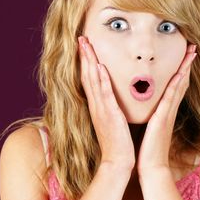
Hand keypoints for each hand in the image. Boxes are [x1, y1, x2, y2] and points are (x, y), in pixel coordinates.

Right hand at [78, 36, 134, 171]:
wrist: (118, 161)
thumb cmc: (118, 142)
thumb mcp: (113, 120)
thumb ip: (111, 108)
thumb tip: (112, 98)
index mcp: (98, 106)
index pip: (89, 79)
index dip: (86, 62)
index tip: (85, 46)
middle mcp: (96, 105)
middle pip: (87, 76)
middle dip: (84, 56)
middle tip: (81, 38)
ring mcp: (101, 110)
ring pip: (93, 81)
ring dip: (89, 61)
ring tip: (86, 45)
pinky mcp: (109, 115)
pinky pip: (104, 94)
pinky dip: (101, 80)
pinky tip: (100, 67)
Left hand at [136, 44, 197, 175]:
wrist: (151, 168)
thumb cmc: (149, 150)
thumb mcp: (151, 128)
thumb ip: (153, 117)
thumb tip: (150, 110)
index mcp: (165, 111)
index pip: (175, 85)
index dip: (180, 69)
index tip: (184, 54)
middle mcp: (170, 109)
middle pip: (181, 81)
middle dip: (187, 63)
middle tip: (192, 46)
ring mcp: (168, 113)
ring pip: (179, 85)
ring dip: (185, 67)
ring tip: (191, 51)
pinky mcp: (163, 119)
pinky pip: (171, 98)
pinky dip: (176, 84)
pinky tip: (180, 73)